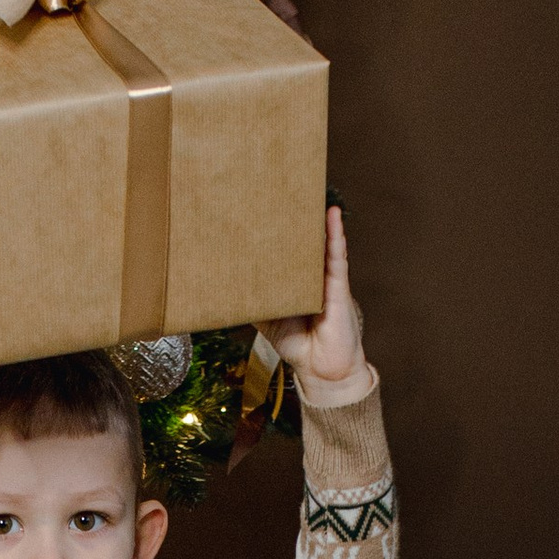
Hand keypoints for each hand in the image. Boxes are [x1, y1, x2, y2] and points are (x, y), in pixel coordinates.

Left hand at [265, 205, 369, 400]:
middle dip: (292, 216)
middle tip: (276, 189)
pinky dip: (334, 235)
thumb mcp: (265, 318)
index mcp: (293, 279)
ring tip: (304, 190)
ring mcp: (326, 278)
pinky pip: (336, 256)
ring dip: (312, 219)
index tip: (257, 206)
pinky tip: (331, 215)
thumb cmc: (295, 344)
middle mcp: (310, 274)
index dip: (273, 229)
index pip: (283, 248)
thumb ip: (249, 300)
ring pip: (318, 242)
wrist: (320, 368)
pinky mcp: (338, 286)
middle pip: (300, 240)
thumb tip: (219, 286)